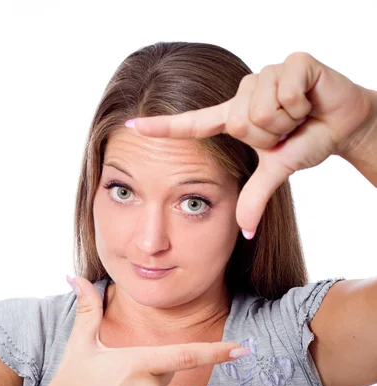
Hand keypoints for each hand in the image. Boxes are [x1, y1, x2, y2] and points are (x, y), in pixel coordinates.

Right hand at [39, 276, 247, 385]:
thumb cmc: (70, 381)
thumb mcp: (81, 342)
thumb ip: (88, 308)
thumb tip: (75, 276)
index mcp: (136, 363)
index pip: (185, 356)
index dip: (217, 352)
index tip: (243, 349)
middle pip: (165, 375)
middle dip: (149, 371)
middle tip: (117, 379)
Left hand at [127, 52, 374, 236]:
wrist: (344, 123)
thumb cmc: (307, 141)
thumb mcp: (276, 171)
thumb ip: (255, 197)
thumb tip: (245, 234)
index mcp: (235, 119)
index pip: (192, 125)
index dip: (162, 129)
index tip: (130, 128)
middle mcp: (244, 94)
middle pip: (244, 123)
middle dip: (272, 135)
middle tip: (290, 130)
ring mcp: (266, 75)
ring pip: (264, 109)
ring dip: (289, 121)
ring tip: (300, 115)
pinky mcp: (292, 62)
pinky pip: (287, 91)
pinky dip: (304, 103)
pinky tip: (310, 99)